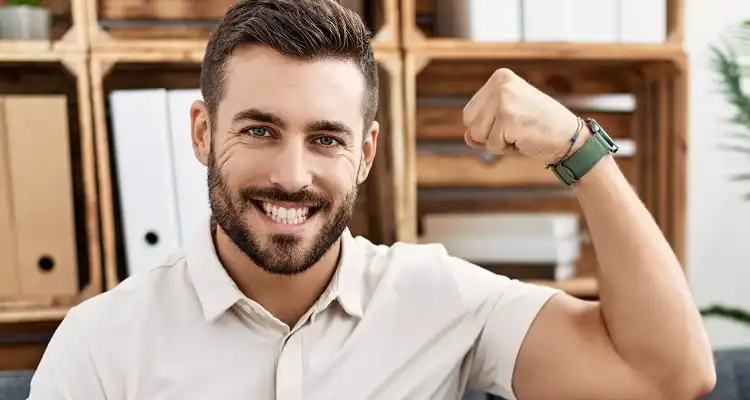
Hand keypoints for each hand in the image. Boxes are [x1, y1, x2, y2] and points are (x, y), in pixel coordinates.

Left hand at [462, 68, 590, 165]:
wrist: (569, 136)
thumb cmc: (539, 127)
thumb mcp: (507, 119)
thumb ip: (483, 124)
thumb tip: (468, 137)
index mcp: (499, 78)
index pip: (469, 112)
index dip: (487, 126)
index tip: (512, 121)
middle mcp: (500, 84)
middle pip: (469, 122)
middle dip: (489, 134)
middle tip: (516, 128)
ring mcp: (503, 100)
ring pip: (478, 135)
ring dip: (498, 142)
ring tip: (520, 132)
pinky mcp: (508, 118)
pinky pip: (492, 146)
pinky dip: (507, 149)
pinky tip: (525, 138)